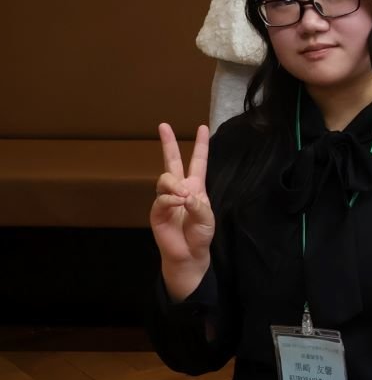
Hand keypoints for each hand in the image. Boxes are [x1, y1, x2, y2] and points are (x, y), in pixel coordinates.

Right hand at [151, 123, 214, 298]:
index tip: (202, 127)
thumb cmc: (200, 234)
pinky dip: (170, 200)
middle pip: (172, 161)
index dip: (200, 145)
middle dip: (168, 143)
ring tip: (183, 197)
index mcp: (195, 186)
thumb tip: (183, 195)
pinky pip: (161, 198)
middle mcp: (180, 189)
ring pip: (165, 179)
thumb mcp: (207, 217)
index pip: (198, 162)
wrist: (189, 253)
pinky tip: (177, 203)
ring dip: (174, 185)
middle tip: (163, 125)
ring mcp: (166, 199)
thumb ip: (198, 204)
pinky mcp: (156, 211)